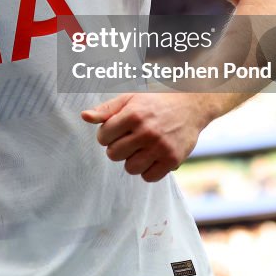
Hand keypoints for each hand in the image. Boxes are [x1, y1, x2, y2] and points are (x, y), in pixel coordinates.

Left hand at [81, 94, 207, 181]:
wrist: (191, 105)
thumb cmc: (154, 102)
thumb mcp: (129, 98)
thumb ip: (106, 110)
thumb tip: (84, 116)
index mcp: (133, 114)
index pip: (103, 137)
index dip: (107, 134)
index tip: (117, 130)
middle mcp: (146, 131)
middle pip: (114, 155)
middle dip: (117, 148)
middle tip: (129, 139)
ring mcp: (160, 147)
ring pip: (130, 168)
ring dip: (132, 160)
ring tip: (140, 148)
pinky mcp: (172, 160)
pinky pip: (149, 177)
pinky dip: (147, 170)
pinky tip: (152, 157)